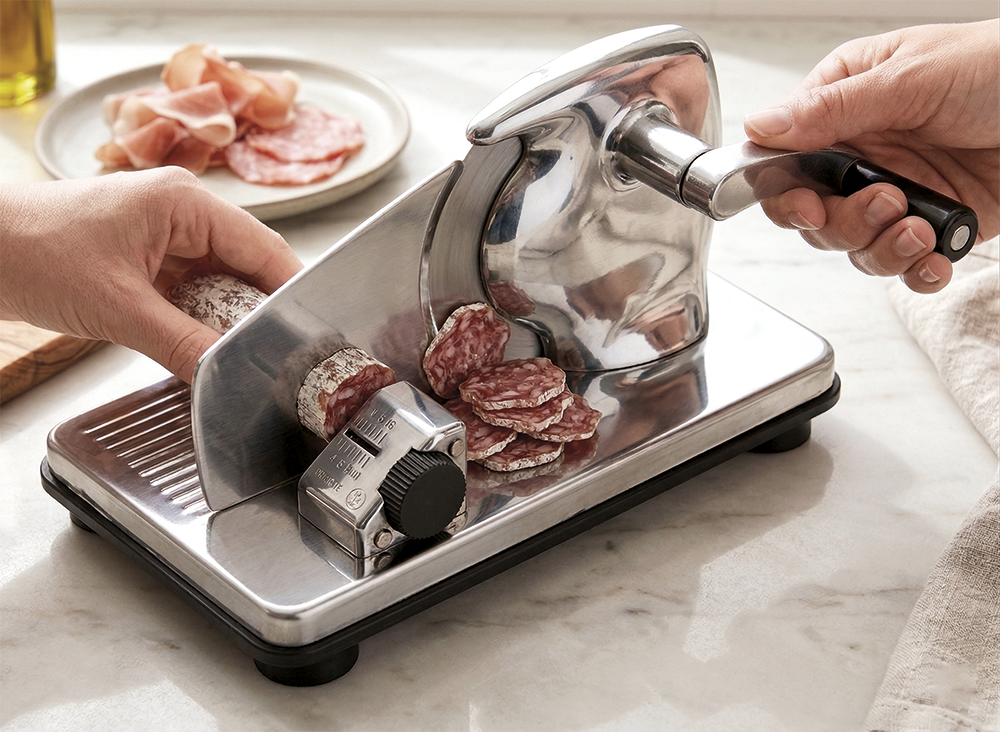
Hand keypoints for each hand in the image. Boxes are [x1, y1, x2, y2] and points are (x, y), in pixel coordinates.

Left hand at [0, 167, 302, 380]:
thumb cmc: (30, 249)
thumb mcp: (116, 307)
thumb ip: (180, 344)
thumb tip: (224, 377)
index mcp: (185, 202)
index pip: (264, 248)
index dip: (291, 292)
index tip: (311, 332)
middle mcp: (182, 214)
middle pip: (248, 268)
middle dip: (261, 313)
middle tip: (280, 355)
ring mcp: (164, 238)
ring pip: (222, 285)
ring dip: (227, 321)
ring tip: (245, 357)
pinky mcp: (147, 261)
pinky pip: (192, 294)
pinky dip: (200, 322)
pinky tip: (206, 348)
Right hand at [744, 20, 998, 292]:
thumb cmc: (999, 67)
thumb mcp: (909, 78)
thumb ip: (831, 110)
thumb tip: (758, 128)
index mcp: (843, 106)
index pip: (784, 160)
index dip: (787, 194)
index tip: (810, 207)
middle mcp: (862, 153)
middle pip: (813, 216)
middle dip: (844, 223)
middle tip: (884, 204)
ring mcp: (896, 191)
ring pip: (854, 245)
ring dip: (883, 247)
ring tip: (920, 227)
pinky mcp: (932, 223)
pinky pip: (903, 265)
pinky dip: (914, 271)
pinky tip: (933, 257)